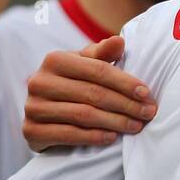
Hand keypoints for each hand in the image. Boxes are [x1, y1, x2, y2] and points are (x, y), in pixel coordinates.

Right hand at [23, 35, 156, 150]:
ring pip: (83, 115)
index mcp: (54, 60)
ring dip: (115, 122)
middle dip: (126, 104)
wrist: (45, 112)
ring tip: (137, 126)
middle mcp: (39, 81)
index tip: (147, 94)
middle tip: (149, 113)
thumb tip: (119, 40)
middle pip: (93, 94)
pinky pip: (68, 134)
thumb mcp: (87, 64)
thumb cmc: (75, 82)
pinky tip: (113, 138)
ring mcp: (32, 107)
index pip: (98, 70)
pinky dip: (93, 136)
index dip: (125, 83)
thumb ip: (103, 53)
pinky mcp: (30, 130)